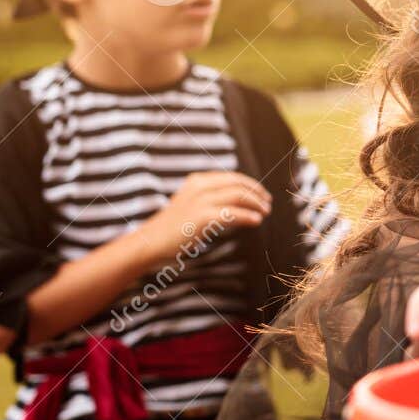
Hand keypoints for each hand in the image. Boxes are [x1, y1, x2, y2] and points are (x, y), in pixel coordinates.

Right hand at [134, 171, 270, 266]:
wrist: (150, 242)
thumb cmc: (173, 227)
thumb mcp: (192, 205)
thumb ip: (211, 199)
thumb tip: (240, 203)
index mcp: (198, 181)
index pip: (232, 177)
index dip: (251, 185)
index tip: (262, 195)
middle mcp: (200, 186)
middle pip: (239, 184)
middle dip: (257, 193)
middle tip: (268, 204)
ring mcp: (201, 201)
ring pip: (239, 196)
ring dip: (256, 204)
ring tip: (265, 213)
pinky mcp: (203, 217)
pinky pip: (233, 214)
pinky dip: (249, 216)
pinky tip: (257, 221)